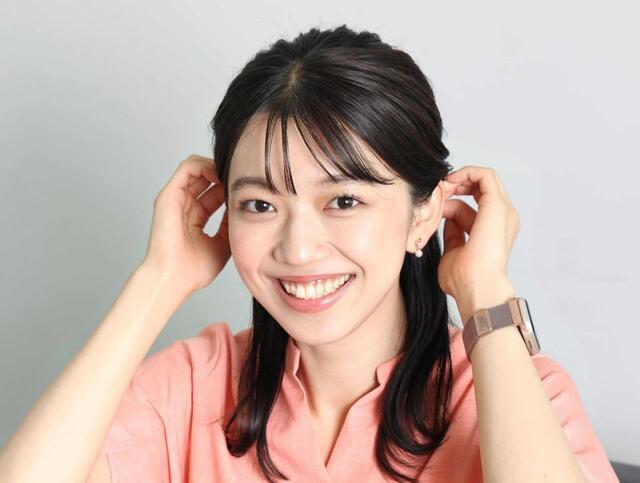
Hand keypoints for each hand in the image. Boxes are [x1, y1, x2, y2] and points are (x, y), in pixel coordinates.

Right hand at [141, 154, 230, 294]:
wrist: (174, 279)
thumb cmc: (194, 270)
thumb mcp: (223, 243)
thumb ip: (230, 224)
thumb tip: (243, 208)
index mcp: (194, 218)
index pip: (215, 193)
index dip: (230, 189)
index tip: (248, 193)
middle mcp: (184, 205)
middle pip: (207, 178)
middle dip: (226, 176)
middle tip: (243, 181)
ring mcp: (176, 199)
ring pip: (198, 168)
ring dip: (218, 168)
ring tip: (233, 177)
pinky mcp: (169, 194)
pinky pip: (188, 166)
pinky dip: (207, 165)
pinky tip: (222, 177)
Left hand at [437, 166, 519, 300]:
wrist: (476, 288)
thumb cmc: (464, 280)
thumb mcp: (453, 253)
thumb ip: (453, 236)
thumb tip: (447, 221)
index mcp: (494, 231)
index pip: (472, 206)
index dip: (451, 201)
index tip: (433, 205)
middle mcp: (503, 219)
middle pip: (481, 189)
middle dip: (457, 184)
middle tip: (437, 190)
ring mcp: (503, 211)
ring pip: (485, 179)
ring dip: (461, 178)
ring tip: (441, 186)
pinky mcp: (497, 205)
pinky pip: (485, 175)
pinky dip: (467, 172)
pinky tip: (449, 182)